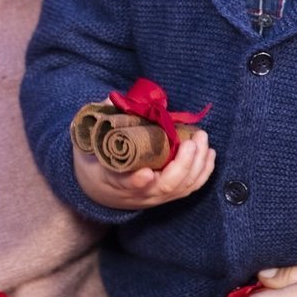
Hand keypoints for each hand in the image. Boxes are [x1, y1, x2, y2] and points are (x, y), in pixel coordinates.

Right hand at [73, 129, 215, 209]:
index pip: (125, 184)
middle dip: (184, 164)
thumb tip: (111, 99)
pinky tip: (210, 154)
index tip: (147, 174)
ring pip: (182, 187)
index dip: (137, 181)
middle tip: (192, 141)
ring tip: (203, 139)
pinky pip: (190, 188)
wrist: (99, 192)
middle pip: (165, 185)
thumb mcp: (87, 144)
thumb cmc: (95, 163)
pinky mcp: (168, 195)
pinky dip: (203, 172)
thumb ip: (99, 122)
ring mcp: (155, 196)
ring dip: (198, 164)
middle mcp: (138, 193)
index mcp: (113, 180)